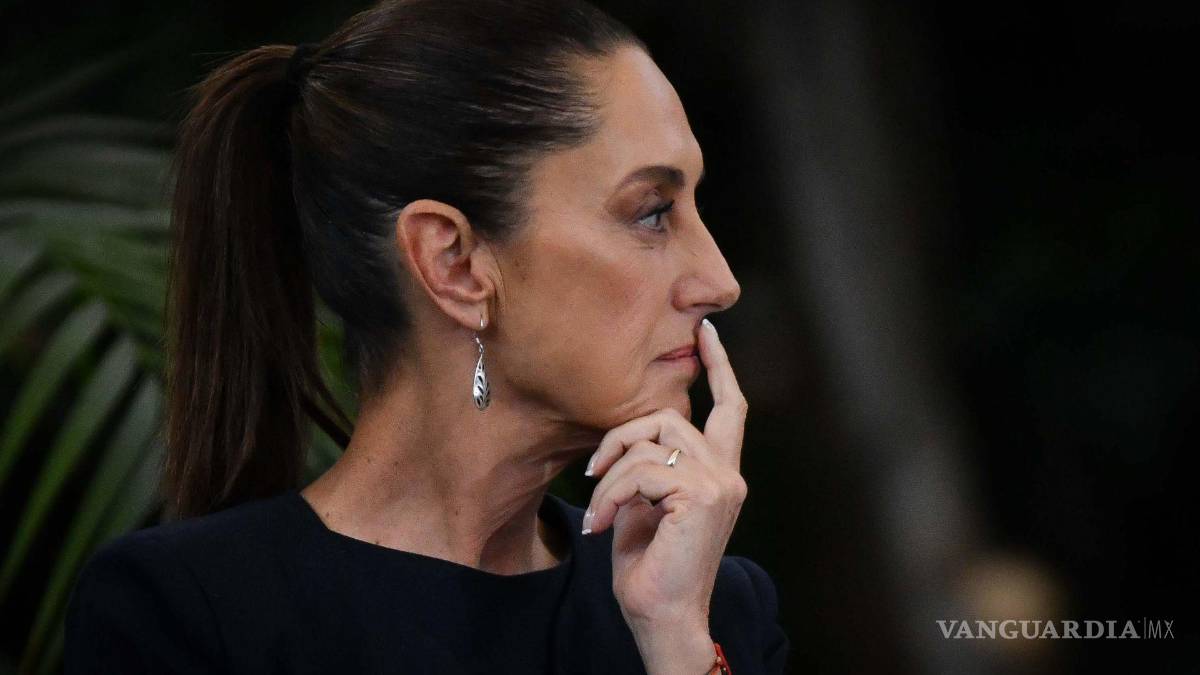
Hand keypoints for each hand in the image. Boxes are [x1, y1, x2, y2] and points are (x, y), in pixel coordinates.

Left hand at [582, 318, 747, 669]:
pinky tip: (601, 524)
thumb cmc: (650, 569)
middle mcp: (727, 475)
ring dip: (610, 477)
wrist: (663, 617)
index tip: (706, 332)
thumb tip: (629, 439)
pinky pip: (640, 471)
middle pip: (670, 418)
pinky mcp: (700, 496)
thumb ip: (649, 468)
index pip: (729, 408)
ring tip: (597, 513)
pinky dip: (610, 496)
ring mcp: (719, 484)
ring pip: (649, 443)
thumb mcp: (646, 506)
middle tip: (593, 473)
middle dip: (620, 437)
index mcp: (720, 474)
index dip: (719, 368)